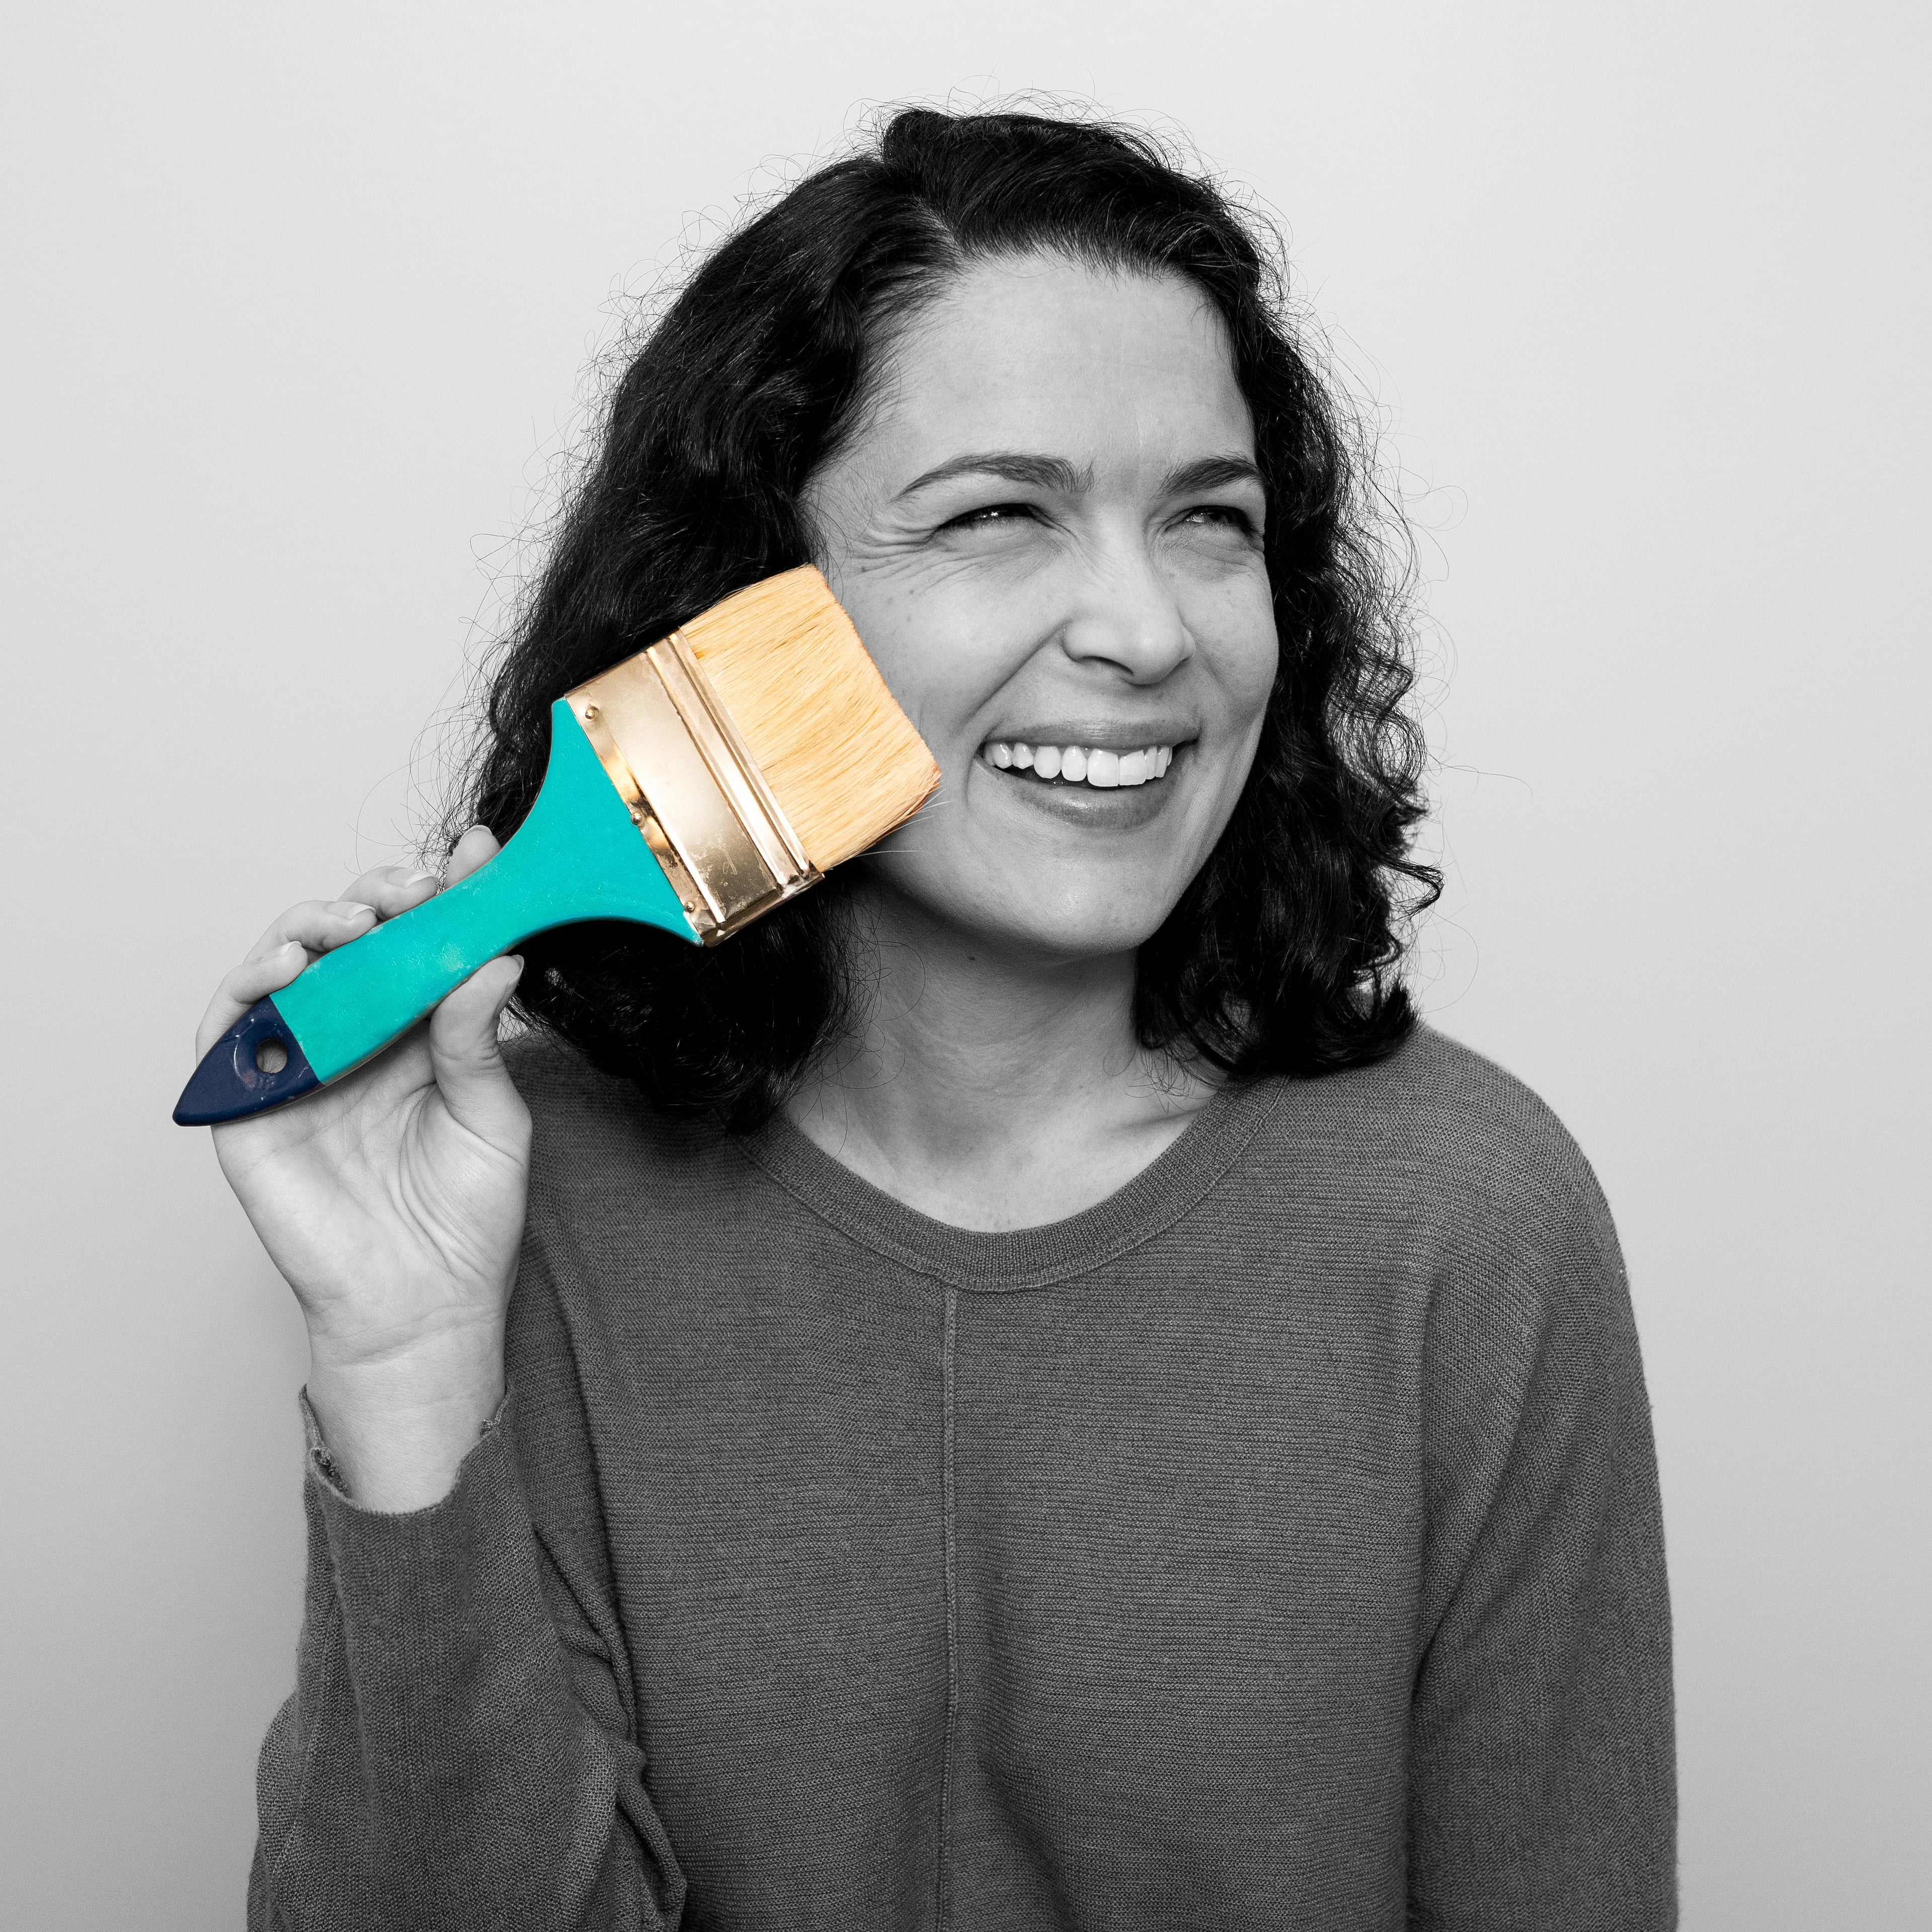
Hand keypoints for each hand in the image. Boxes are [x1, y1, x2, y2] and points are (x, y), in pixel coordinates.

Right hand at [199, 826, 530, 1506]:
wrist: (425, 1303)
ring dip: (311, 928)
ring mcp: (296, 1067)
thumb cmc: (464, 1215)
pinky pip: (229, 1031)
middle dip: (377, 899)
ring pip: (282, 967)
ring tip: (354, 923)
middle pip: (348, 941)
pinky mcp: (247, 1106)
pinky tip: (291, 969)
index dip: (439, 896)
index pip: (417, 943)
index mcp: (415, 1032)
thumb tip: (498, 955)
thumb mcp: (492, 1112)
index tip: (476, 858)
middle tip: (415, 889)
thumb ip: (480, 1035)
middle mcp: (353, 1038)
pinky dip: (251, 988)